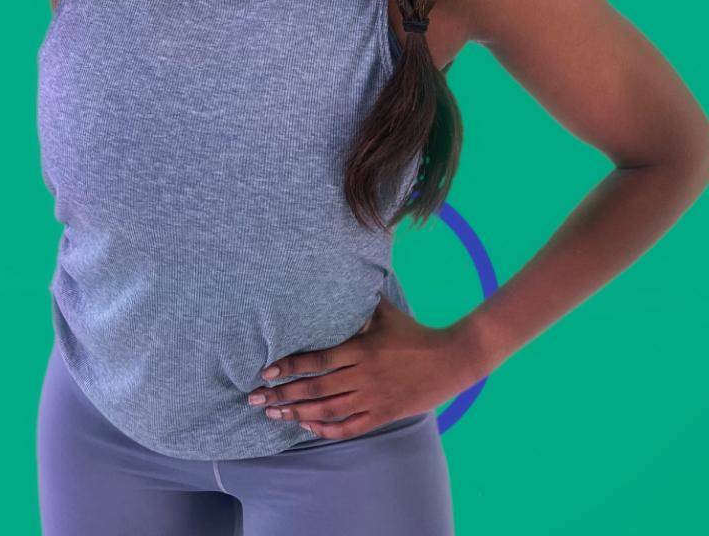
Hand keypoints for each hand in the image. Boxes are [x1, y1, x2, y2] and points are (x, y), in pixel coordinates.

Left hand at [244, 293, 476, 440]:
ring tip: (273, 415)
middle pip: (315, 389)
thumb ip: (359, 303)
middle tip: (255, 400)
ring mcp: (373, 398)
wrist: (453, 359)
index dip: (288, 368)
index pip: (316, 362)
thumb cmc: (416, 332)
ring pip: (328, 411)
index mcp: (361, 350)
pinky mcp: (384, 414)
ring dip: (297, 414)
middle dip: (281, 395)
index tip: (265, 373)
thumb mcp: (386, 312)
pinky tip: (308, 428)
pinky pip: (350, 427)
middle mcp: (363, 376)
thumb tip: (337, 276)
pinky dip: (327, 430)